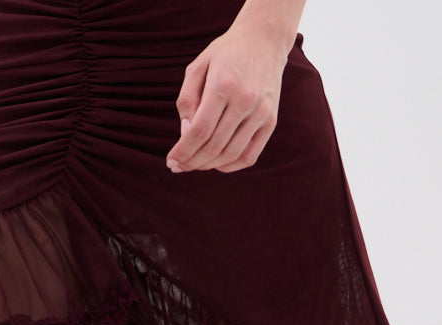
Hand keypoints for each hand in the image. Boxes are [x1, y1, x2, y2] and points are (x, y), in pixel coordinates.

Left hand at [166, 24, 288, 174]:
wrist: (264, 40)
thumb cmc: (225, 54)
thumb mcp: (198, 67)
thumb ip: (187, 99)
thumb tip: (185, 133)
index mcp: (223, 84)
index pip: (200, 130)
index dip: (183, 151)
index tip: (170, 161)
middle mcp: (245, 100)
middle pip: (213, 146)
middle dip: (191, 162)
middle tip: (178, 166)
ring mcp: (261, 112)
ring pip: (230, 154)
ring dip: (208, 165)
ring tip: (194, 164)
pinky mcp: (271, 121)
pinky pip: (249, 156)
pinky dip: (230, 165)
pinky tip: (216, 163)